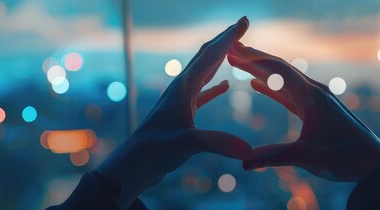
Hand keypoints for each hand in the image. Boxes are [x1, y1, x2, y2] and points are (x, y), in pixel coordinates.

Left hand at [97, 17, 250, 206]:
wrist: (132, 166)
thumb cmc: (153, 152)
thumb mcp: (186, 144)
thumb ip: (216, 143)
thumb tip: (247, 150)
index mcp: (183, 87)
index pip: (210, 55)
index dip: (229, 37)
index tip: (245, 20)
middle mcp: (181, 89)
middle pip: (206, 57)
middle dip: (225, 40)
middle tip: (243, 24)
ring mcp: (180, 102)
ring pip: (204, 73)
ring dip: (219, 59)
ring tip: (235, 49)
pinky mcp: (181, 116)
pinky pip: (202, 95)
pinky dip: (214, 87)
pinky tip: (224, 86)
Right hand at [228, 41, 379, 181]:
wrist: (373, 163)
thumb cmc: (344, 157)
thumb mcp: (306, 157)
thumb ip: (273, 156)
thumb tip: (243, 163)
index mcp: (311, 96)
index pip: (277, 70)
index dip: (253, 60)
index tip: (233, 51)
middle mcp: (315, 91)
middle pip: (279, 68)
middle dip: (254, 58)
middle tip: (231, 49)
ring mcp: (317, 99)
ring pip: (283, 80)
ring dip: (260, 71)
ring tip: (238, 62)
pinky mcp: (317, 109)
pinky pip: (289, 93)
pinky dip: (271, 88)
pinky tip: (257, 85)